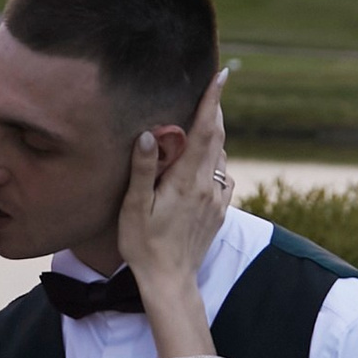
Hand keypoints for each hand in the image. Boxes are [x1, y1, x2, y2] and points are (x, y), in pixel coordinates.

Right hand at [116, 76, 232, 336]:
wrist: (170, 281)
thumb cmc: (144, 245)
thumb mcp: (135, 208)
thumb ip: (143, 170)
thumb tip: (149, 134)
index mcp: (186, 180)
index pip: (204, 130)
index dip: (213, 101)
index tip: (222, 75)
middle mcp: (207, 186)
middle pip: (217, 137)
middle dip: (215, 110)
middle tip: (212, 88)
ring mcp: (216, 200)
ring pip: (220, 157)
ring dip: (214, 136)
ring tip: (202, 123)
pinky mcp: (219, 212)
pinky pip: (222, 177)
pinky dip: (215, 162)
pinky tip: (203, 166)